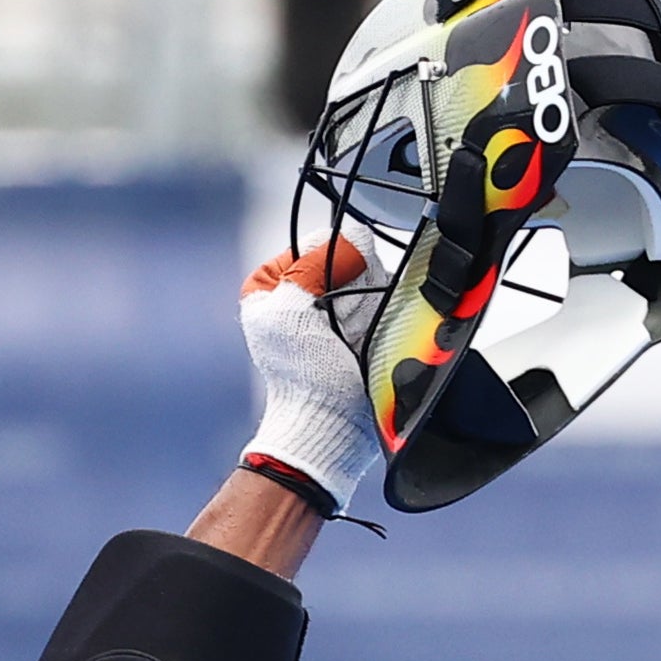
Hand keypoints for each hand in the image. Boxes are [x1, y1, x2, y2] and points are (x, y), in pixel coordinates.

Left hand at [237, 222, 390, 513]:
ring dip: (369, 307)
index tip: (325, 297)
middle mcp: (304, 291)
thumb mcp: (292, 313)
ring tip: (351, 338)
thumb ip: (316, 265)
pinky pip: (387, 302)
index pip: (320, 242)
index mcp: (274, 283)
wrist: (333, 424)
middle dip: (353, 290)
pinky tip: (367, 341)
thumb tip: (352, 236)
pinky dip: (382, 318)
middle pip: (352, 259)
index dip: (333, 264)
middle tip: (339, 326)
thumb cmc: (304, 378)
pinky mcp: (364, 324)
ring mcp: (336, 307)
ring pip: (374, 278)